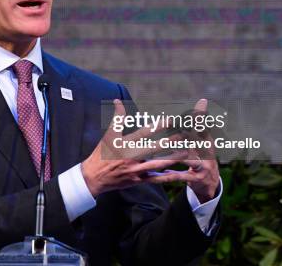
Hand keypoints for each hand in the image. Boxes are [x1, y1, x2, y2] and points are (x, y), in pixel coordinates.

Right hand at [81, 99, 219, 201]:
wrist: (93, 178)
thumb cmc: (100, 154)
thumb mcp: (108, 135)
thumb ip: (117, 118)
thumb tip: (118, 100)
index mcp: (124, 144)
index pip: (144, 132)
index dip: (159, 125)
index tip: (172, 119)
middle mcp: (131, 157)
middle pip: (155, 148)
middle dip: (172, 141)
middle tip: (187, 135)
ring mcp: (135, 170)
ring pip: (159, 164)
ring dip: (174, 158)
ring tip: (188, 153)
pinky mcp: (138, 181)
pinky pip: (155, 179)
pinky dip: (167, 176)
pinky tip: (178, 173)